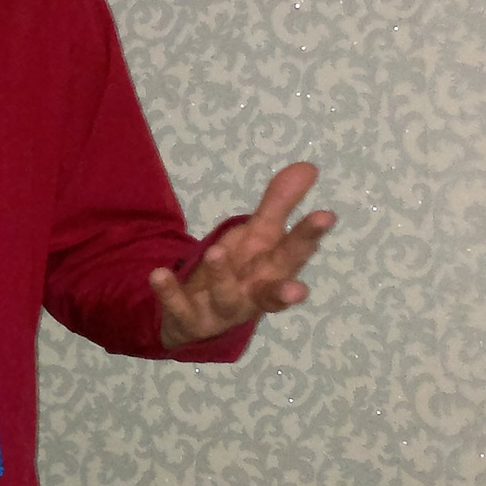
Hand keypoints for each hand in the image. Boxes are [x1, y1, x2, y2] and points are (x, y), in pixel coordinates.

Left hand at [150, 161, 335, 348]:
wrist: (198, 313)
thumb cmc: (240, 271)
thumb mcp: (258, 235)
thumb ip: (279, 203)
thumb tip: (309, 167)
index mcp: (273, 271)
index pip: (295, 253)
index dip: (310, 236)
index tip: (326, 216)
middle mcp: (253, 295)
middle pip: (272, 290)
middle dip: (286, 290)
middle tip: (298, 289)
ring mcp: (222, 310)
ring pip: (227, 298)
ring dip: (223, 277)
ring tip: (216, 251)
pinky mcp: (190, 319)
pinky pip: (179, 307)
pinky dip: (169, 292)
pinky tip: (158, 274)